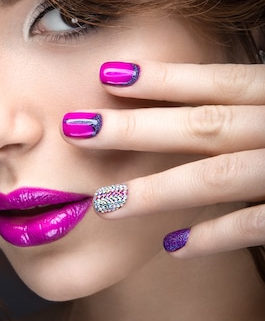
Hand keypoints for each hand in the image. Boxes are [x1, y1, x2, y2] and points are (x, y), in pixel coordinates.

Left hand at [62, 60, 264, 257]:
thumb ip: (254, 108)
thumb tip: (215, 103)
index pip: (220, 82)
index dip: (164, 78)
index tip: (107, 74)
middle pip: (203, 125)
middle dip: (134, 129)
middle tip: (73, 130)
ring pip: (216, 177)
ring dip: (156, 191)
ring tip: (104, 205)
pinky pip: (254, 225)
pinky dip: (213, 235)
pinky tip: (172, 246)